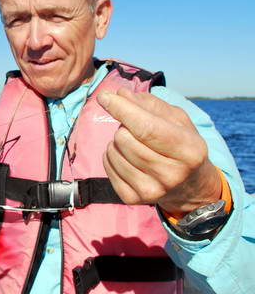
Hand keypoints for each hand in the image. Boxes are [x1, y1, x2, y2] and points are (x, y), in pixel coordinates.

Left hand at [97, 88, 220, 215]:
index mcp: (188, 150)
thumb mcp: (177, 120)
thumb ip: (150, 105)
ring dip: (117, 142)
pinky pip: (107, 167)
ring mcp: (151, 190)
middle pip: (124, 139)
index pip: (146, 128)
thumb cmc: (182, 145)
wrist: (190, 187)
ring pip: (113, 151)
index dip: (122, 110)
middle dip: (124, 126)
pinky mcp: (133, 199)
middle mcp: (171, 174)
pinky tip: (127, 158)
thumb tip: (121, 94)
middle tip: (136, 130)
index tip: (104, 96)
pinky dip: (111, 157)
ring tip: (134, 145)